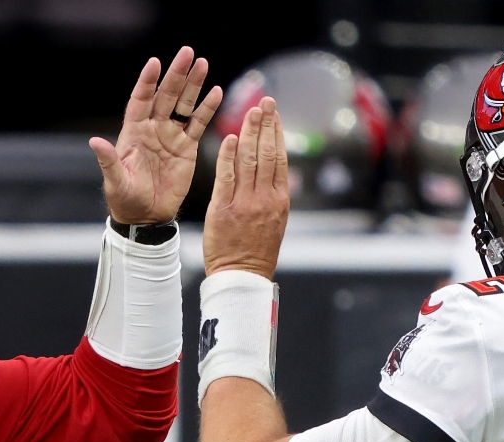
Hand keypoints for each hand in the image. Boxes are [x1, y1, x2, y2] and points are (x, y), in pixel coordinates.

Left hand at [91, 46, 223, 224]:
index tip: (155, 62)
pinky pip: (198, 124)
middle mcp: (153, 129)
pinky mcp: (186, 147)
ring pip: (183, 104)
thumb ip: (108, 161)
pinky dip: (207, 109)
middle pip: (166, 95)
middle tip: (188, 53)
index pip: (141, 100)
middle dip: (176, 74)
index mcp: (134, 132)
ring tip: (203, 64)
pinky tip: (216, 92)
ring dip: (193, 85)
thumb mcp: (115, 182)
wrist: (146, 217)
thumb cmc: (126, 200)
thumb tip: (94, 141)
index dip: (147, 82)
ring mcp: (171, 136)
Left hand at [203, 96, 289, 278]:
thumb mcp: (275, 222)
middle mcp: (265, 198)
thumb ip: (273, 196)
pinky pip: (226, 177)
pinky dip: (228, 156)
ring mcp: (245, 203)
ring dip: (249, 133)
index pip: (279, 158)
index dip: (277, 133)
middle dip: (266, 125)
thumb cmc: (256, 252)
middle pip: (266, 153)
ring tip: (250, 112)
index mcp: (279, 200)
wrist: (241, 276)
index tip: (275, 113)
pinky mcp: (224, 209)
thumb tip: (275, 172)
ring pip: (248, 160)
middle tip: (264, 102)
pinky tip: (229, 138)